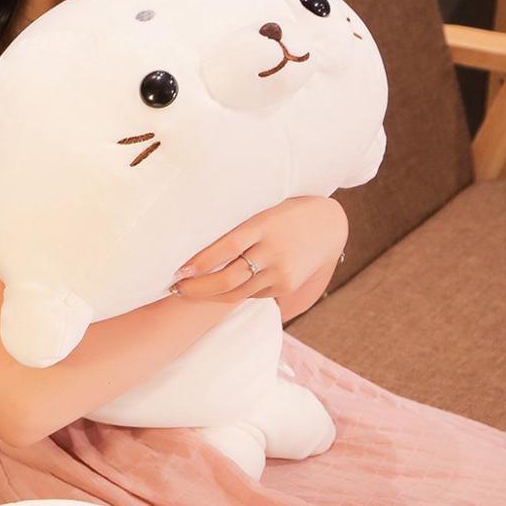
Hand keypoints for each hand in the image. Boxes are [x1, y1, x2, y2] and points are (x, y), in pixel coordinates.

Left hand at [169, 196, 347, 302]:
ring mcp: (281, 272)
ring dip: (208, 295)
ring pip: (236, 292)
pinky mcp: (286, 285)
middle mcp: (272, 251)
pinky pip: (251, 294)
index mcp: (263, 225)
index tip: (178, 270)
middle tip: (175, 287)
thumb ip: (236, 225)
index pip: (226, 247)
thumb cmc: (284, 212)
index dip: (200, 262)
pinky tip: (214, 291)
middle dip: (197, 288)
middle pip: (228, 278)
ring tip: (186, 292)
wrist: (329, 224)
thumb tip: (194, 238)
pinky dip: (231, 293)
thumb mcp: (263, 210)